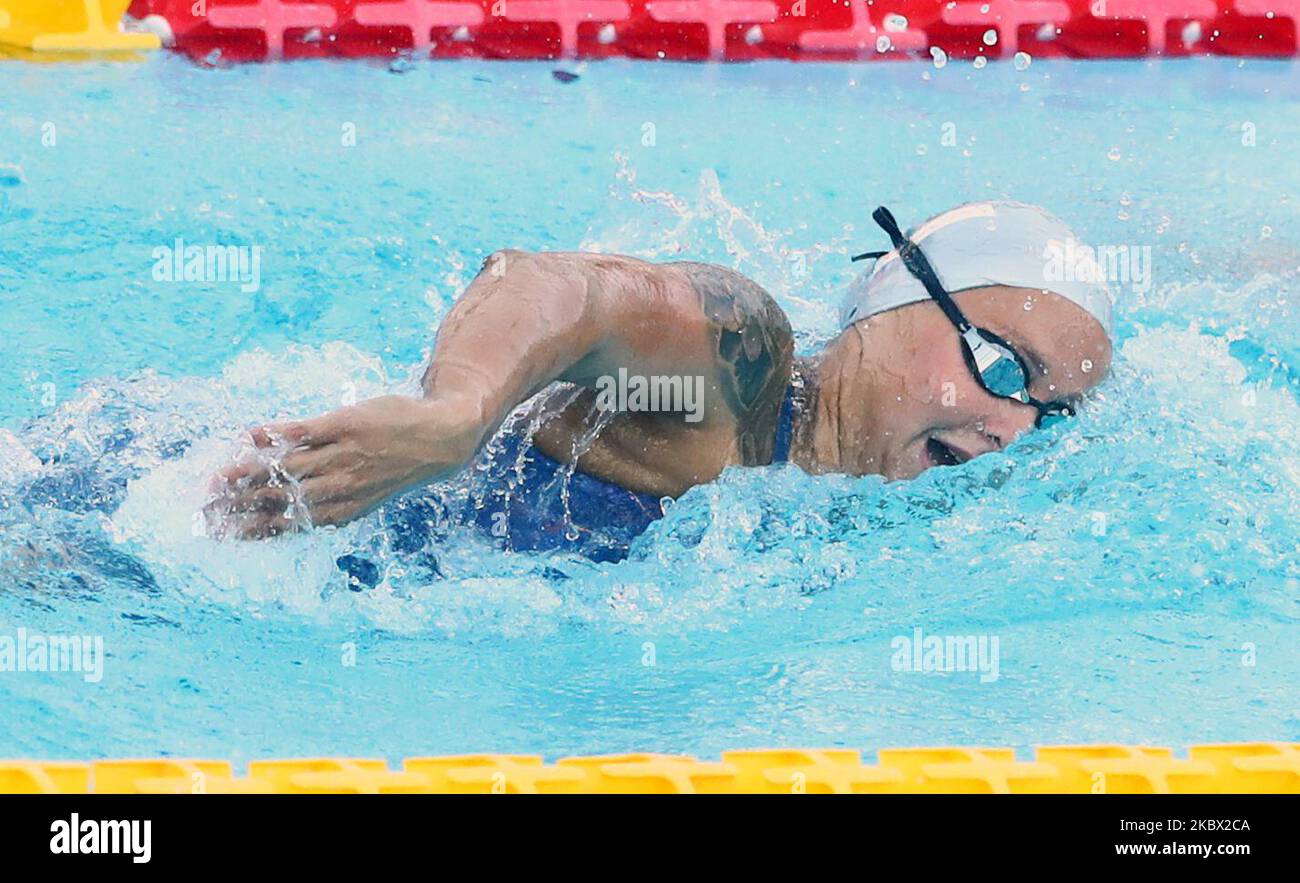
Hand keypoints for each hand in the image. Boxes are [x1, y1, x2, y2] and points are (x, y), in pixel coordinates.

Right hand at [206, 395, 481, 538]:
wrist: (440, 438)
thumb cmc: (396, 466)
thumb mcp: (363, 495)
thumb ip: (324, 503)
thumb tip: (285, 512)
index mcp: (339, 510)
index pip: (284, 524)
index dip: (247, 530)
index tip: (215, 533)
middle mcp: (337, 487)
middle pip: (277, 500)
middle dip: (236, 507)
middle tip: (201, 510)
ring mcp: (340, 456)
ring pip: (285, 468)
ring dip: (246, 473)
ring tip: (214, 479)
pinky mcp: (344, 425)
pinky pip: (304, 431)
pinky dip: (276, 434)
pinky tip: (249, 437)